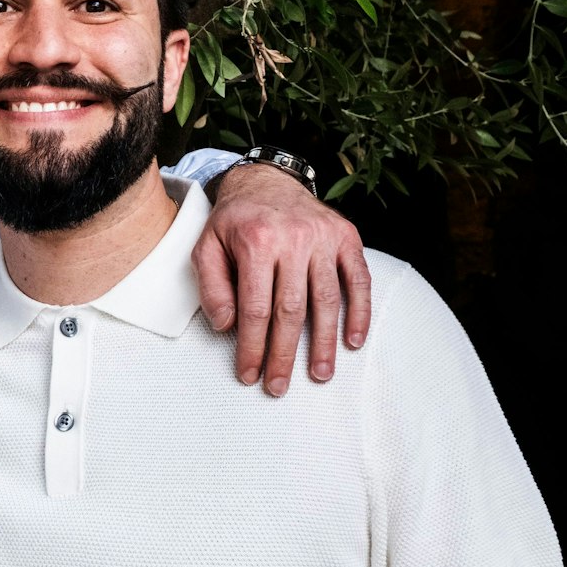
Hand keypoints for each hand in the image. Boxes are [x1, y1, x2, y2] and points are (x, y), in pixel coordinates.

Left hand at [196, 162, 369, 394]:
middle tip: (279, 386)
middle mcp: (293, 239)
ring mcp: (323, 238)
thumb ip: (212, 285)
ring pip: (327, 300)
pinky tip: (353, 340)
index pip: (255, 308)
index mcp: (256, 242)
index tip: (249, 373)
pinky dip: (360, 312)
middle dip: (284, 354)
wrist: (267, 180)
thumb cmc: (235, 221)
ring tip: (319, 374)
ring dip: (324, 342)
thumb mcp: (206, 246)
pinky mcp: (346, 237)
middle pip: (290, 310)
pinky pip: (358, 279)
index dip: (252, 346)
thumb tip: (226, 326)